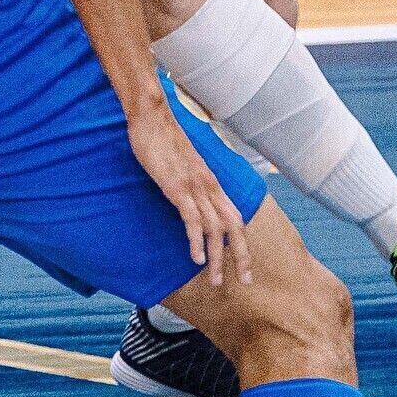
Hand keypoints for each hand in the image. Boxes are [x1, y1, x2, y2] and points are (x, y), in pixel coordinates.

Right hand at [127, 97, 250, 284]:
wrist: (152, 115)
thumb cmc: (162, 138)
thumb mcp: (180, 164)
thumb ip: (187, 182)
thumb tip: (187, 199)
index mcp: (211, 182)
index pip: (235, 217)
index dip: (242, 242)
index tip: (244, 265)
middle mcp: (210, 186)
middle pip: (235, 226)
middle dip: (242, 256)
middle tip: (245, 281)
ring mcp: (195, 187)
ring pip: (215, 228)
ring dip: (218, 258)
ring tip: (217, 280)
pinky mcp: (178, 187)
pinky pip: (192, 219)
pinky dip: (197, 241)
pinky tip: (196, 259)